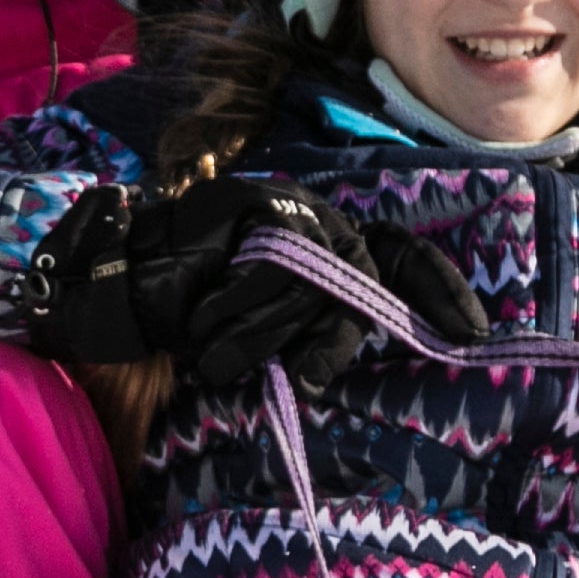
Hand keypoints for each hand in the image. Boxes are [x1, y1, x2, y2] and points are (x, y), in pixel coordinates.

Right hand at [23, 177, 489, 392]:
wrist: (102, 305)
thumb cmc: (180, 335)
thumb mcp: (262, 346)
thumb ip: (314, 338)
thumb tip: (370, 347)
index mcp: (319, 249)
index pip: (399, 257)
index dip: (440, 292)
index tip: (476, 334)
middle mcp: (310, 223)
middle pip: (363, 281)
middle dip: (326, 337)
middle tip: (292, 371)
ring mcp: (279, 210)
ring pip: (318, 285)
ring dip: (262, 336)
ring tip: (213, 351)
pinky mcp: (246, 206)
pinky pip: (277, 268)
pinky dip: (241, 311)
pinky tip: (202, 325)